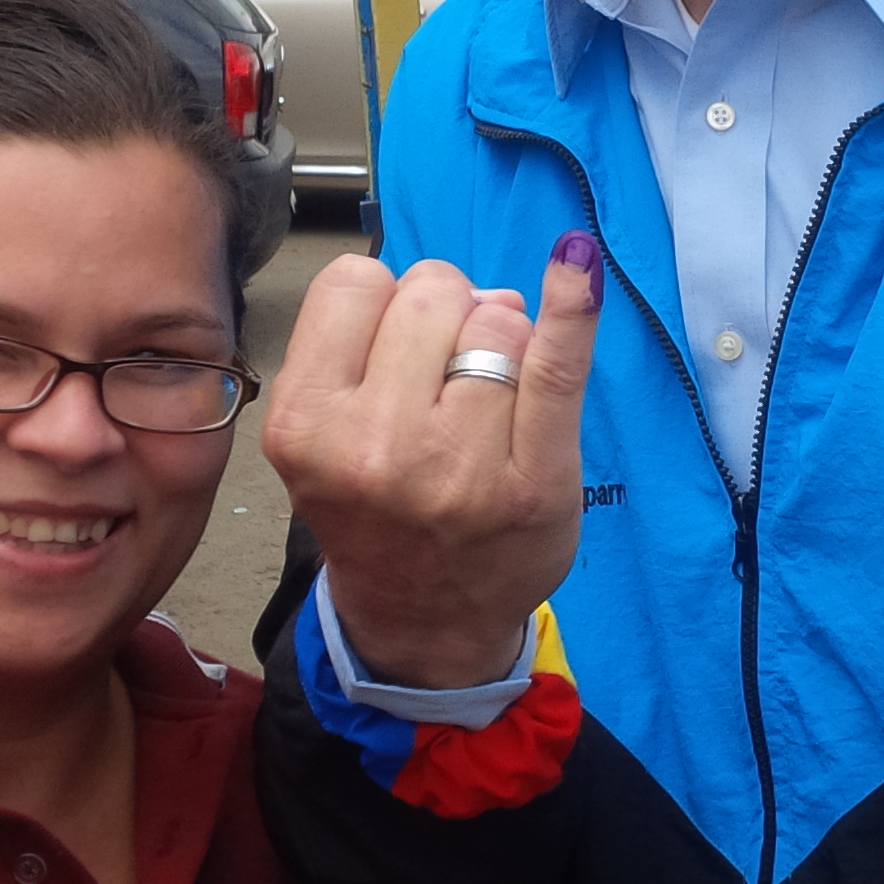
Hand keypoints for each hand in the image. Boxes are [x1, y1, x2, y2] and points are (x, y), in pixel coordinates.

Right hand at [262, 234, 602, 688]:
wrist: (424, 619)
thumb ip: (374, 343)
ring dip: (500, 344)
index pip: (354, 284)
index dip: (382, 303)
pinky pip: (558, 366)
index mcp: (305, 422)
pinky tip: (578, 264)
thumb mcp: (326, 430)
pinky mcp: (536, 482)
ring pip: (495, 322)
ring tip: (485, 404)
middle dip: (446, 315)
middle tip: (443, 385)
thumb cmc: (377, 507)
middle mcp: (375, 447)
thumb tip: (486, 291)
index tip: (393, 351)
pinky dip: (574, 307)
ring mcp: (460, 467)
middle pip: (429, 293)